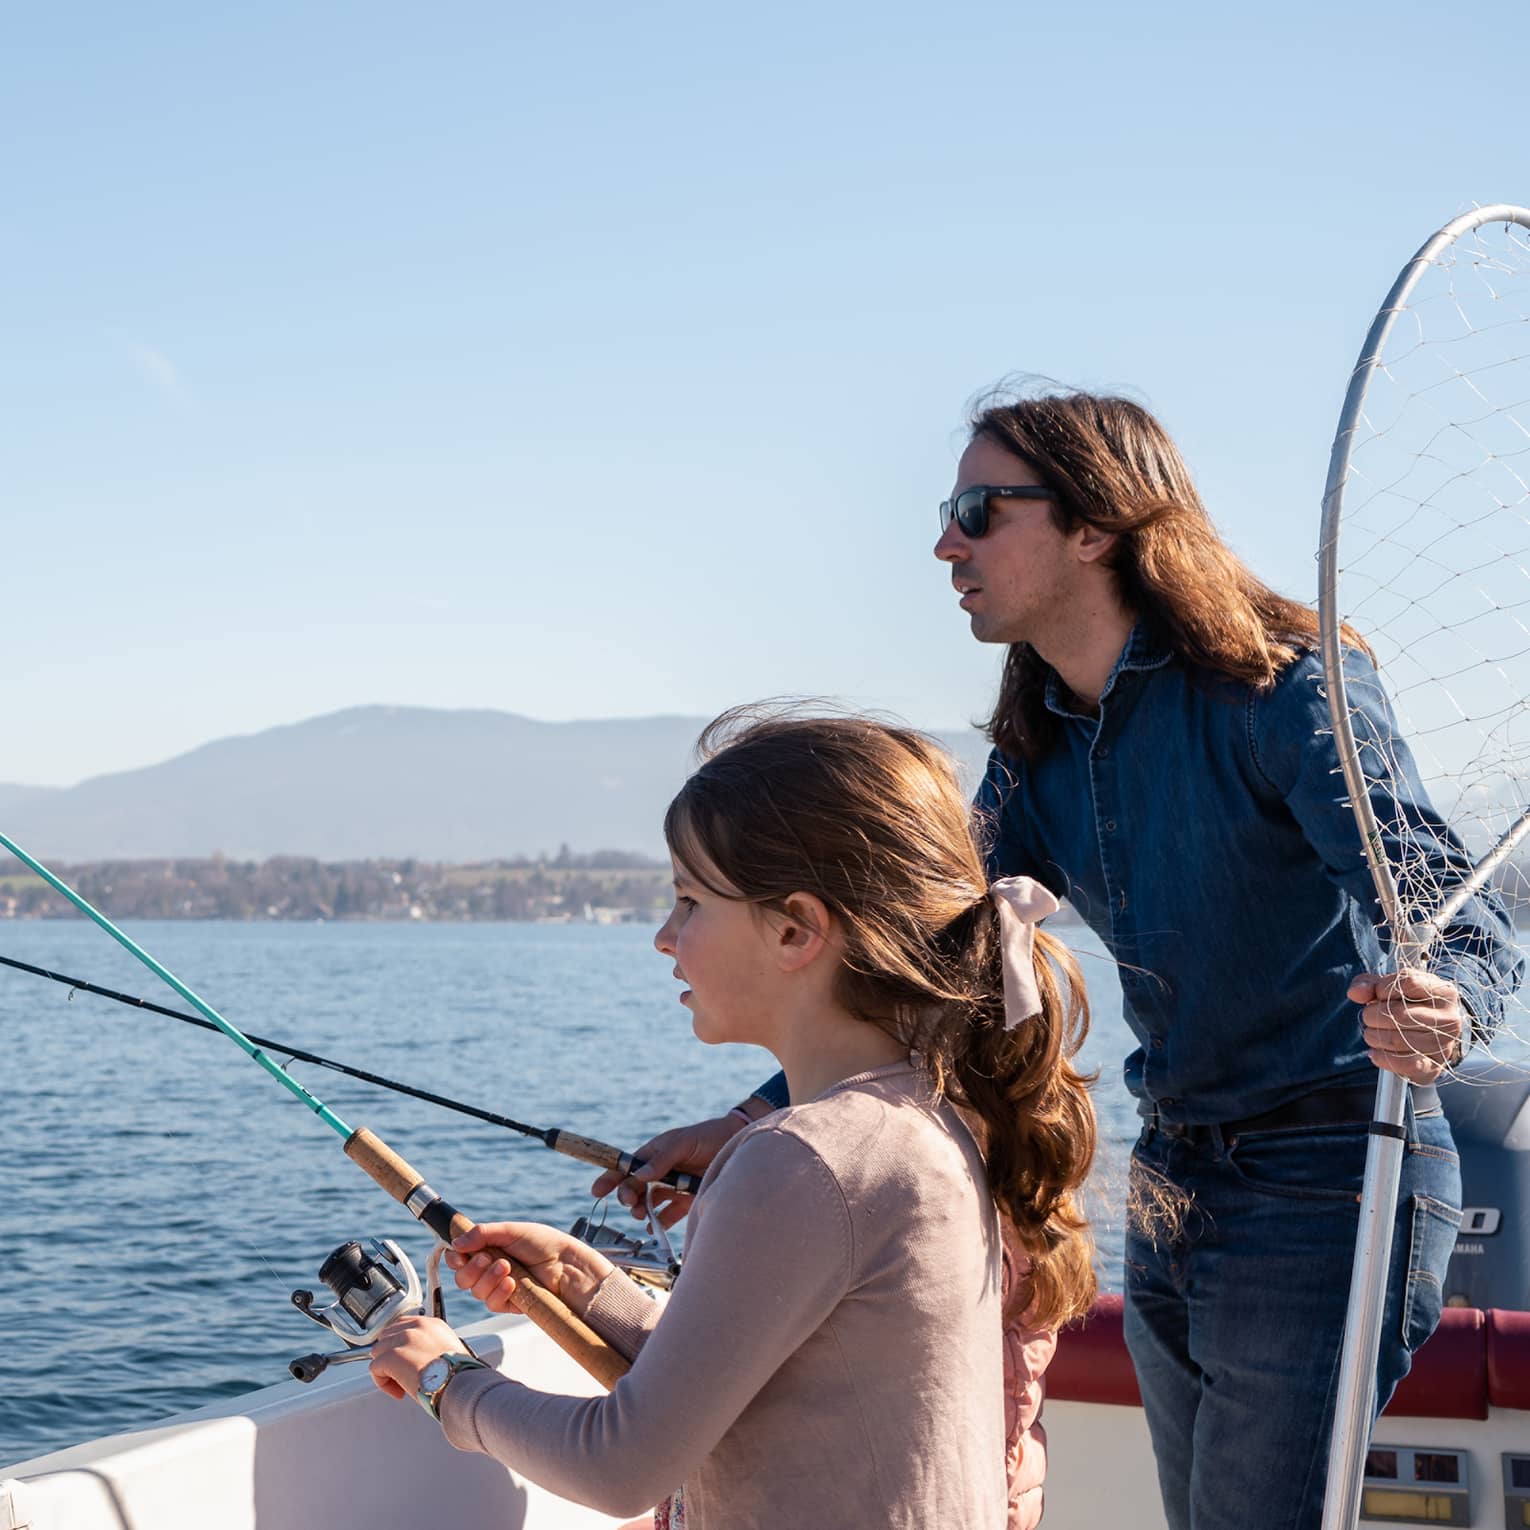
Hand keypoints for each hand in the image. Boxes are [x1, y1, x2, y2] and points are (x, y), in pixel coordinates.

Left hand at [369, 1313, 462, 1401]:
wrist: (459, 1383)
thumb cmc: (458, 1374)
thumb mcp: (449, 1350)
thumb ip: (431, 1346)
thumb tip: (419, 1358)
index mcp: (431, 1324)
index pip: (402, 1326)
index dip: (399, 1346)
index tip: (405, 1361)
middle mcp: (416, 1327)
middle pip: (386, 1337)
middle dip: (390, 1356)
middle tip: (403, 1375)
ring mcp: (403, 1339)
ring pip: (377, 1352)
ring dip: (386, 1370)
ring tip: (402, 1384)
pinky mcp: (392, 1356)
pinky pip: (374, 1368)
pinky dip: (383, 1383)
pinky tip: (399, 1392)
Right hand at [446, 1221, 616, 1318]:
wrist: (567, 1265)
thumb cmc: (545, 1244)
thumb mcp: (512, 1232)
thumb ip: (483, 1234)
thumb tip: (456, 1243)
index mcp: (490, 1249)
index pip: (461, 1258)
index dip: (456, 1258)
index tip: (460, 1254)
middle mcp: (492, 1269)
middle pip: (463, 1277)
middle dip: (472, 1268)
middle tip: (488, 1258)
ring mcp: (501, 1288)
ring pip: (476, 1291)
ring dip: (488, 1278)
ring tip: (507, 1267)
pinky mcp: (511, 1304)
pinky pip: (492, 1304)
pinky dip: (498, 1292)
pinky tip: (511, 1284)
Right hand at [589, 1113, 748, 1227]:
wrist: (738, 1145)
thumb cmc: (709, 1136)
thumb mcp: (684, 1142)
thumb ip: (662, 1158)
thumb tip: (639, 1175)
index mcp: (654, 1153)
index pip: (627, 1166)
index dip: (610, 1178)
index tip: (597, 1190)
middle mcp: (660, 1172)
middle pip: (635, 1188)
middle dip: (627, 1196)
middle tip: (629, 1202)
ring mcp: (673, 1187)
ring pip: (648, 1204)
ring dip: (640, 1210)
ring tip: (641, 1214)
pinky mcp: (687, 1201)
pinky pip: (668, 1216)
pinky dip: (658, 1222)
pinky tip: (653, 1226)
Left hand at [1349, 969, 1465, 1083]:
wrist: (1431, 1035)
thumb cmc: (1407, 1005)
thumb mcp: (1389, 987)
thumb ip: (1368, 984)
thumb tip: (1355, 993)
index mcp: (1443, 992)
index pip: (1408, 982)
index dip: (1383, 988)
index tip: (1378, 994)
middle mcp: (1449, 1018)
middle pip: (1398, 1013)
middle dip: (1372, 1015)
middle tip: (1369, 1016)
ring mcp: (1445, 1044)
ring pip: (1397, 1040)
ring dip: (1373, 1036)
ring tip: (1373, 1033)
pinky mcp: (1435, 1066)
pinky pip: (1405, 1064)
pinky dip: (1382, 1057)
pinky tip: (1376, 1052)